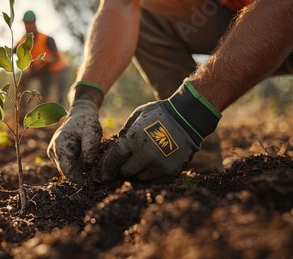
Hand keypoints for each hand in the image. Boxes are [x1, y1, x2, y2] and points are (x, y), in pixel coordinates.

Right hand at [47, 100, 101, 180]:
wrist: (81, 113)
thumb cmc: (86, 121)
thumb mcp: (92, 131)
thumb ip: (90, 148)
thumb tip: (87, 166)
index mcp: (59, 145)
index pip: (67, 170)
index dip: (80, 178)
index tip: (93, 180)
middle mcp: (53, 152)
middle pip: (67, 172)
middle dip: (81, 175)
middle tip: (96, 175)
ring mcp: (54, 155)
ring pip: (68, 170)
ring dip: (80, 170)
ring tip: (94, 165)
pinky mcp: (59, 156)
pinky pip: (69, 166)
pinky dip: (79, 166)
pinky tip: (88, 161)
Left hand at [101, 80, 220, 182]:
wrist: (188, 117)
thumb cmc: (161, 113)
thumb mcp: (139, 115)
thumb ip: (126, 130)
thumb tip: (117, 142)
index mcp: (133, 140)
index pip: (114, 160)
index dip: (107, 168)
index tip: (104, 175)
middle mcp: (144, 155)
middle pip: (126, 172)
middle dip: (124, 168)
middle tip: (128, 162)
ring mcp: (159, 165)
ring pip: (141, 177)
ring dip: (140, 170)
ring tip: (147, 158)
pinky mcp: (170, 171)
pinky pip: (155, 179)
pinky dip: (154, 173)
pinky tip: (158, 161)